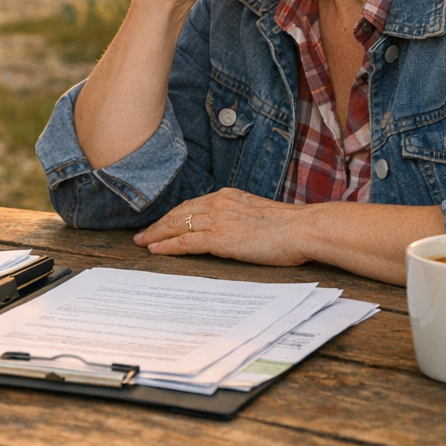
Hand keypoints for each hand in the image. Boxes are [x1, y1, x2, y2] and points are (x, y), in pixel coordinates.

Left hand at [133, 188, 312, 266]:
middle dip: (159, 224)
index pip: (192, 205)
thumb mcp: (259, 213)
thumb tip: (235, 229)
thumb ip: (241, 217)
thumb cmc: (289, 226)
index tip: (162, 223)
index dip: (174, 215)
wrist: (302, 229)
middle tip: (142, 234)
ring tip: (143, 242)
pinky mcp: (220, 238)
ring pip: (177, 226)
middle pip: (179, 213)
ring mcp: (218, 220)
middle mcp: (219, 203)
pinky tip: (157, 249)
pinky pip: (186, 242)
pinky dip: (168, 245)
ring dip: (157, 235)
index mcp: (229, 196)